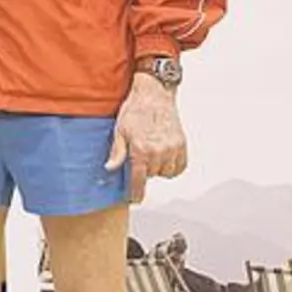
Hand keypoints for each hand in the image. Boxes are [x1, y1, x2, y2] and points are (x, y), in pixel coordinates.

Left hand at [105, 72, 187, 202]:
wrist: (154, 93)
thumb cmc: (135, 108)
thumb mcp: (119, 130)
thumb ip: (117, 152)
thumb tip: (110, 168)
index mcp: (141, 149)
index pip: (139, 180)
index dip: (136, 192)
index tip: (134, 199)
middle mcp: (159, 150)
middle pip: (151, 176)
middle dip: (144, 172)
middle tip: (138, 160)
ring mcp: (172, 148)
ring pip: (166, 172)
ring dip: (158, 169)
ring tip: (150, 156)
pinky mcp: (181, 144)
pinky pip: (180, 166)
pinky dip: (172, 166)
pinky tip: (164, 159)